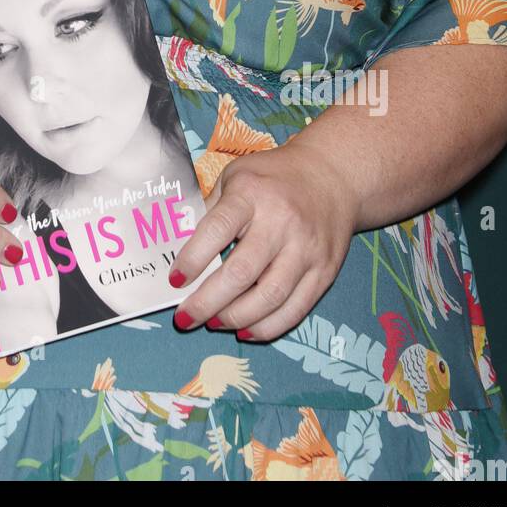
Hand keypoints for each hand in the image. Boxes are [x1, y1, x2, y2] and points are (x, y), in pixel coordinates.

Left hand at [168, 137, 359, 340]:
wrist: (332, 176)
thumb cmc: (272, 178)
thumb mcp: (235, 177)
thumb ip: (211, 211)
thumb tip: (181, 250)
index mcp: (252, 193)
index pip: (217, 229)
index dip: (193, 259)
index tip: (175, 281)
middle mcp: (282, 222)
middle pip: (242, 273)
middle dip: (208, 302)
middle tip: (185, 317)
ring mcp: (306, 249)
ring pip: (269, 297)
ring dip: (235, 318)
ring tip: (213, 322)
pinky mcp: (325, 271)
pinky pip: (295, 309)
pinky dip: (267, 327)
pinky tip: (245, 330)